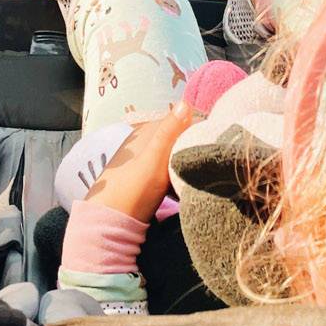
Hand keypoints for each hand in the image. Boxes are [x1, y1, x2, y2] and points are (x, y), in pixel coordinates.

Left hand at [87, 101, 198, 222]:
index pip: (179, 121)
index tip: (213, 144)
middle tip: (207, 164)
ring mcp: (142, 160)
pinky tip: (180, 190)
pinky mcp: (143, 179)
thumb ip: (169, 132)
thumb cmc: (133, 189)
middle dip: (191, 149)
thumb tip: (185, 102)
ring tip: (197, 178)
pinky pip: (166, 172)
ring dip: (184, 165)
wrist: (111, 222)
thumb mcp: (155, 159)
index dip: (197, 129)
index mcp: (145, 131)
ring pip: (172, 156)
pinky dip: (175, 177)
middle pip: (176, 139)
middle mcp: (142, 142)